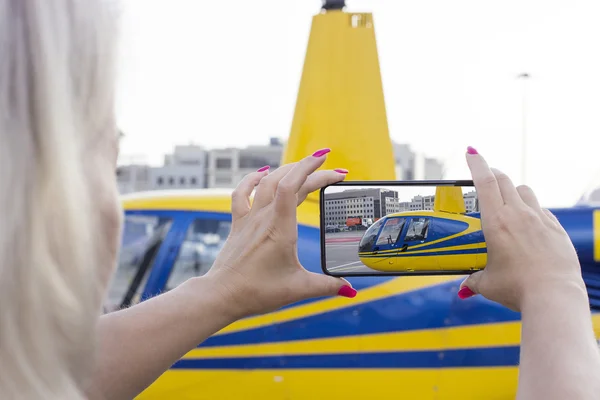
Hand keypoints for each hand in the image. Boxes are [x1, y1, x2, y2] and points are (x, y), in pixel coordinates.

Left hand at [205, 148, 355, 319]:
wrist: (221, 295)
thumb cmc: (256, 292)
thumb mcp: (298, 289)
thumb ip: (327, 286)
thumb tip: (350, 291)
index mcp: (280, 228)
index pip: (294, 185)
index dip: (311, 169)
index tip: (328, 162)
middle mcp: (264, 217)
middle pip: (286, 180)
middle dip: (310, 170)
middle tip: (332, 172)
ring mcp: (249, 219)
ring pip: (266, 182)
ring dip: (286, 170)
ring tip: (304, 167)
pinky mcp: (239, 224)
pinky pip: (242, 193)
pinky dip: (252, 179)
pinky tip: (262, 173)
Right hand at [458, 147, 585, 310]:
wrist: (554, 296)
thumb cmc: (519, 289)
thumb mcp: (488, 284)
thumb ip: (474, 280)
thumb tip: (465, 287)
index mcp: (496, 222)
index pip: (485, 182)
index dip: (477, 163)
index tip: (471, 152)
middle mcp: (519, 215)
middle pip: (504, 180)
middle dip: (492, 173)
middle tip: (484, 177)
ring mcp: (540, 220)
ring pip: (525, 191)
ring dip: (513, 191)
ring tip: (507, 204)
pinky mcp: (556, 230)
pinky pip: (542, 211)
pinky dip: (532, 211)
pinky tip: (528, 226)